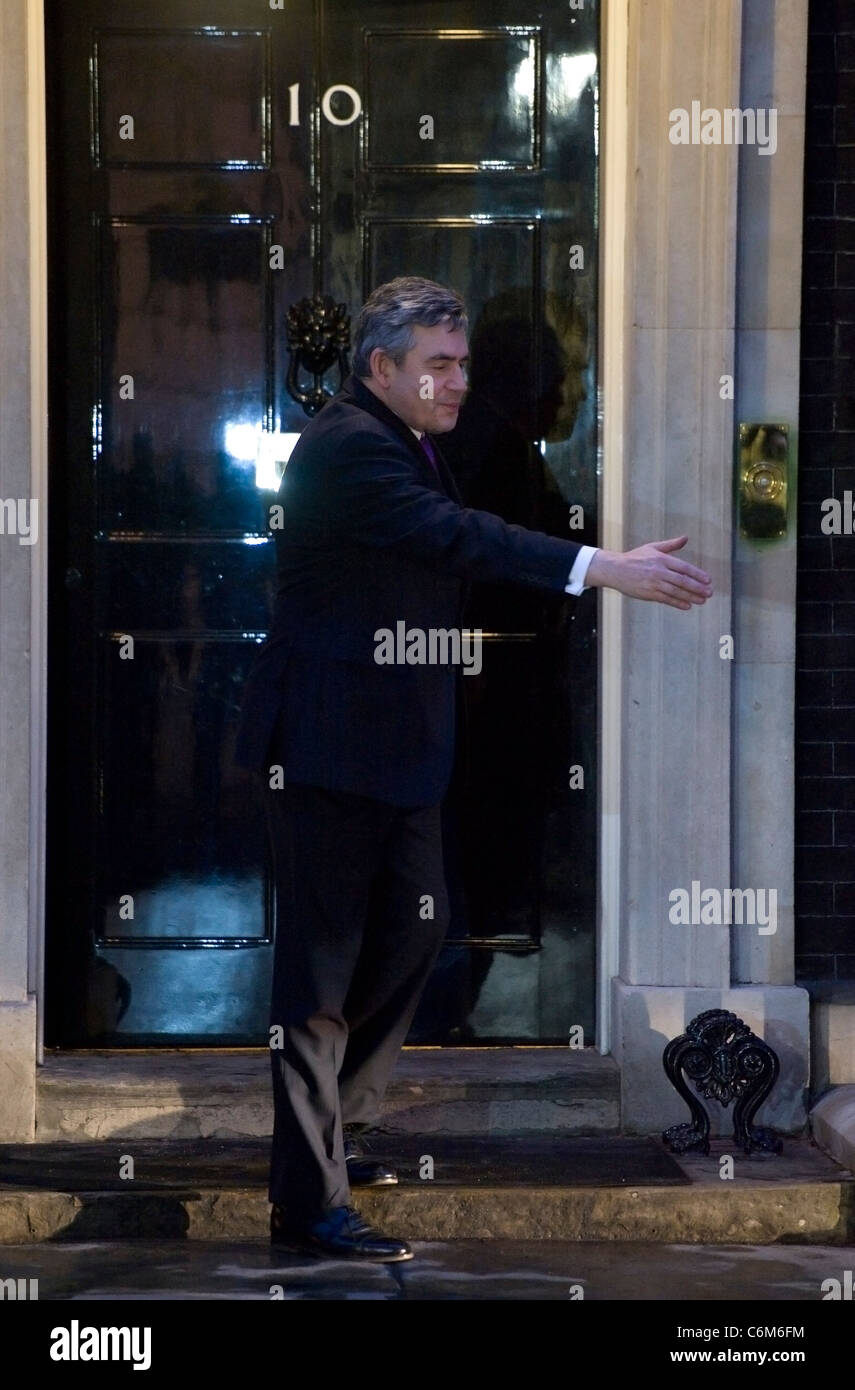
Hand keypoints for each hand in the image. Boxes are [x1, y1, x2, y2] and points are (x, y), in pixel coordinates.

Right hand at [585, 536, 712, 609]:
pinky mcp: (648, 593)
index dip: (697, 574)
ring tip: (702, 600)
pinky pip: (666, 599)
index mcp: (662, 559)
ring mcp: (653, 583)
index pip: (684, 567)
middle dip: (697, 587)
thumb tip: (685, 538)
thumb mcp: (652, 547)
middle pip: (682, 581)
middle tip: (709, 592)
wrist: (615, 569)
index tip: (708, 580)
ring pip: (676, 591)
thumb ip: (671, 545)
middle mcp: (659, 571)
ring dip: (690, 597)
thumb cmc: (635, 557)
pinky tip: (687, 606)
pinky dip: (677, 603)